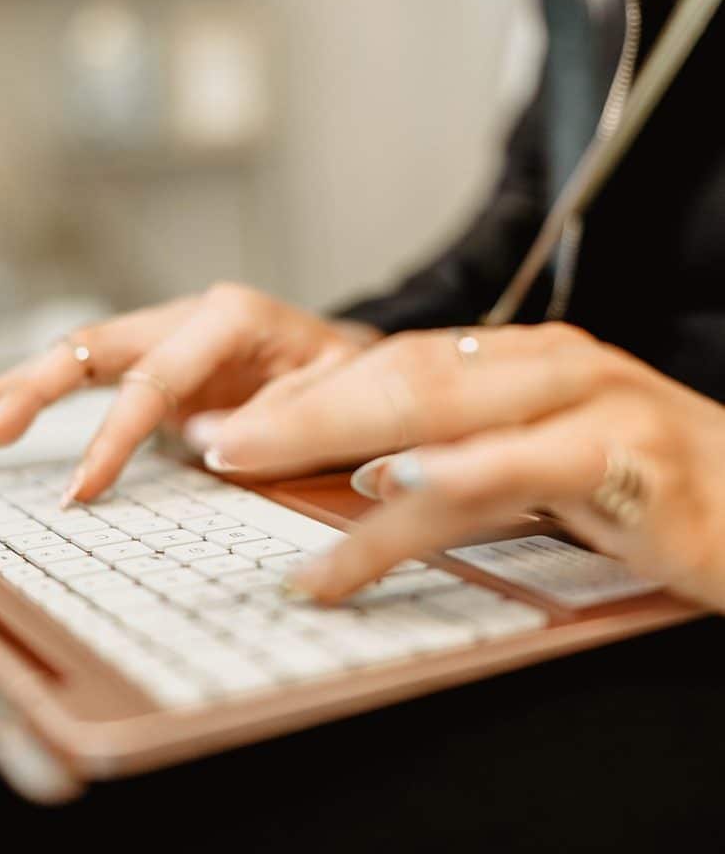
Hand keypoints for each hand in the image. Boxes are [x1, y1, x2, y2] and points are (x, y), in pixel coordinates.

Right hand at [0, 283, 376, 504]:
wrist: (349, 358)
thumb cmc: (346, 373)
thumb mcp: (333, 393)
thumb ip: (276, 418)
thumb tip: (203, 442)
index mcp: (230, 317)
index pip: (155, 380)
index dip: (112, 436)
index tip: (81, 488)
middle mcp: (188, 317)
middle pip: (95, 347)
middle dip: (32, 389)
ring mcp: (168, 336)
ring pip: (80, 353)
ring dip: (19, 384)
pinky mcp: (157, 362)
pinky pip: (93, 374)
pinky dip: (42, 389)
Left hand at [209, 323, 724, 611]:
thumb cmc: (643, 485)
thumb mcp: (542, 461)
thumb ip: (460, 457)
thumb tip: (368, 477)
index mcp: (518, 360)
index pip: (393, 364)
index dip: (308, 392)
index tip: (233, 422)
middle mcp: (545, 363)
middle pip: (399, 374)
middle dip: (299, 405)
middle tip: (218, 437)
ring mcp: (586, 401)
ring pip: (438, 409)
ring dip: (332, 433)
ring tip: (250, 461)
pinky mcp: (625, 459)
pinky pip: (510, 471)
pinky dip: (437, 488)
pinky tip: (383, 501)